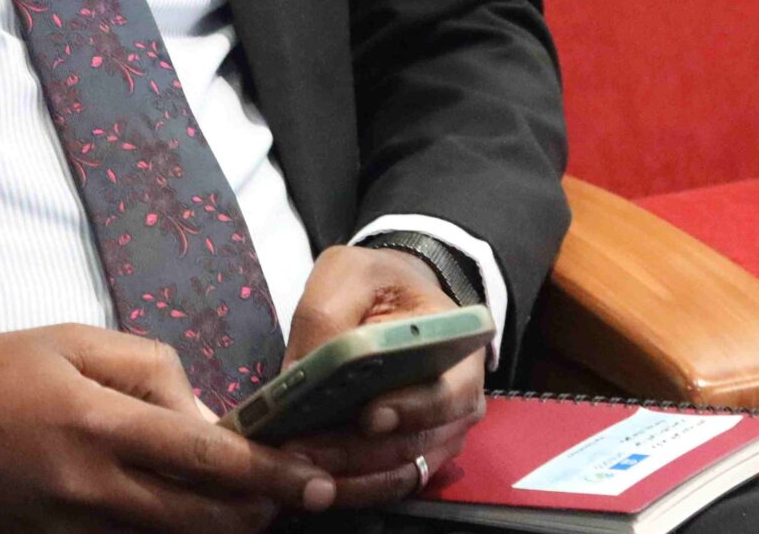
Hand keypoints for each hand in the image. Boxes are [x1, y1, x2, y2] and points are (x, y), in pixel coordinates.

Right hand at [0, 324, 335, 532]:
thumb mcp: (71, 340)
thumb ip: (149, 371)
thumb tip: (205, 415)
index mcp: (98, 422)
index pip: (206, 459)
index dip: (269, 475)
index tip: (311, 479)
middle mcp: (91, 487)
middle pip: (201, 519)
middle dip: (259, 513)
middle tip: (301, 495)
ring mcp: (72, 527)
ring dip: (220, 528)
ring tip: (254, 506)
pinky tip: (188, 513)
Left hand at [276, 246, 487, 509]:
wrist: (394, 297)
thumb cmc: (378, 283)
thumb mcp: (350, 273)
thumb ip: (328, 313)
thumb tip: (301, 372)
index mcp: (460, 347)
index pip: (449, 391)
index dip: (413, 408)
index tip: (370, 417)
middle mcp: (460, 400)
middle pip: (417, 442)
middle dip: (358, 452)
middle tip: (303, 450)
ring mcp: (439, 434)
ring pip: (400, 471)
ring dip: (349, 476)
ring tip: (298, 466)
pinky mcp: (410, 455)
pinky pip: (387, 483)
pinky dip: (351, 485)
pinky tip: (311, 477)